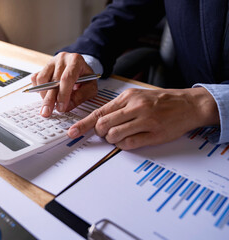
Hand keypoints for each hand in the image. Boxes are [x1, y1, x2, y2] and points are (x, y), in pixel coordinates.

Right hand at [31, 52, 96, 116]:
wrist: (80, 68)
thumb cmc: (86, 78)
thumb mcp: (91, 87)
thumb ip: (81, 96)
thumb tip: (66, 106)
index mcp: (76, 61)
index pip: (67, 78)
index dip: (63, 94)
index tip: (61, 108)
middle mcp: (62, 59)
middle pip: (53, 80)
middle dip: (49, 99)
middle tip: (47, 112)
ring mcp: (51, 62)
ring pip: (42, 79)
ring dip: (44, 95)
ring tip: (50, 104)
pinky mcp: (43, 67)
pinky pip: (35, 78)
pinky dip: (38, 89)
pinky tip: (45, 95)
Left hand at [67, 87, 219, 149]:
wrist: (188, 104)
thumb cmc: (161, 101)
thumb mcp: (138, 96)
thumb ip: (119, 107)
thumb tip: (100, 121)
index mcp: (128, 97)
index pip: (99, 112)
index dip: (84, 124)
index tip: (72, 132)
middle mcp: (135, 107)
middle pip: (103, 125)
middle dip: (100, 133)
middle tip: (106, 133)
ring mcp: (145, 120)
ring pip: (114, 135)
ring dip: (112, 140)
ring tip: (120, 136)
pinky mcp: (154, 134)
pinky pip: (130, 144)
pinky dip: (124, 145)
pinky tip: (129, 141)